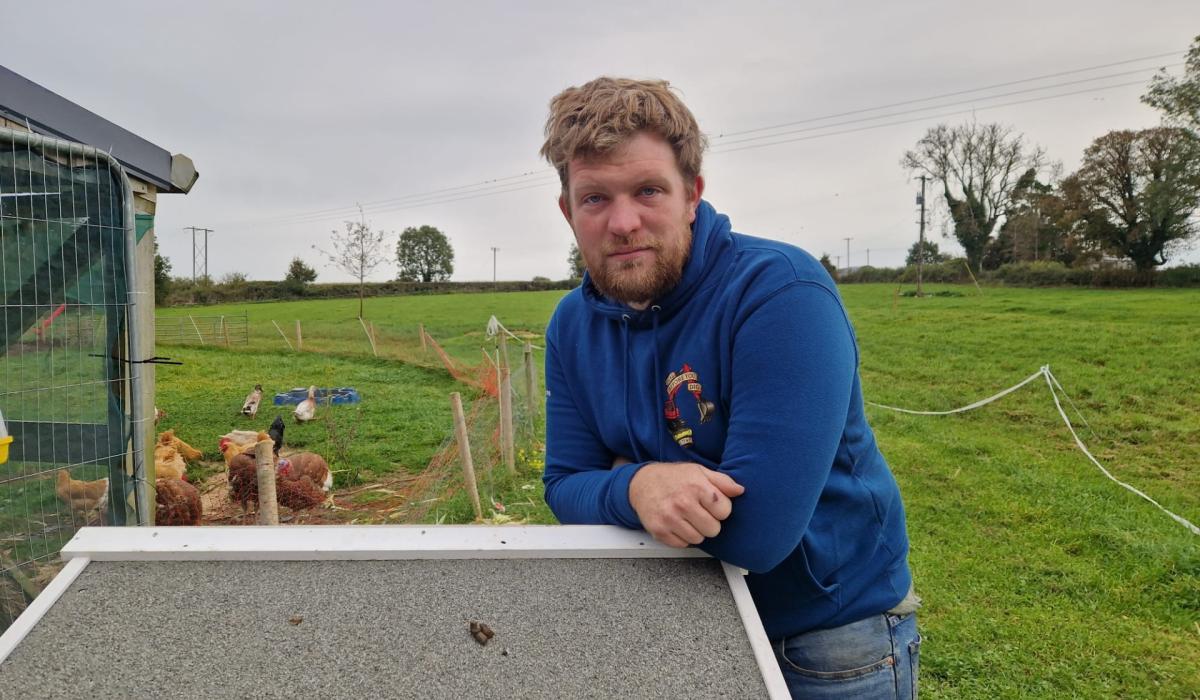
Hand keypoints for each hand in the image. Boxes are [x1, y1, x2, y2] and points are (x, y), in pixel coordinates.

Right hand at [628, 462, 744, 547]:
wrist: (641, 483)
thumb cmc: (673, 477)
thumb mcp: (699, 471)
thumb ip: (722, 481)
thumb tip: (740, 490)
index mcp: (697, 487)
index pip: (725, 512)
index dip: (720, 509)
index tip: (711, 504)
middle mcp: (683, 503)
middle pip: (713, 529)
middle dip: (709, 522)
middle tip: (698, 512)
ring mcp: (670, 518)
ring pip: (698, 539)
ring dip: (695, 530)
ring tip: (687, 517)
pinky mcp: (659, 530)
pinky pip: (682, 544)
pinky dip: (682, 537)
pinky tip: (677, 523)